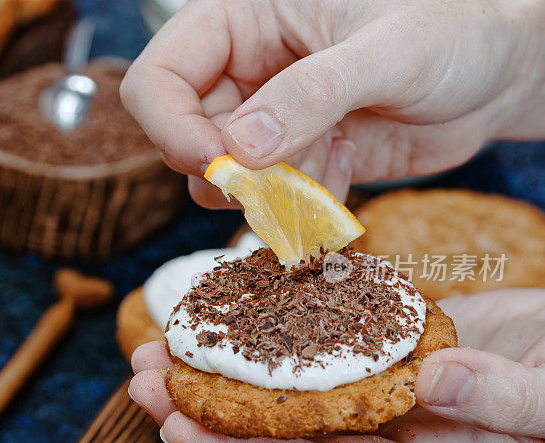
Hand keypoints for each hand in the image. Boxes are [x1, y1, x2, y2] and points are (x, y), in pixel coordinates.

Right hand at [120, 0, 544, 207]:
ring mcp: (269, 118)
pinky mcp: (296, 157)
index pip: (162, 73)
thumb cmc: (454, 30)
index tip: (211, 161)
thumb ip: (312, 93)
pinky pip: (271, 199)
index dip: (170, 122)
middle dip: (227, 169)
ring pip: (225, 176)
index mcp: (245, 18)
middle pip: (185, 134)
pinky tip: (344, 172)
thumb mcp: (388, 50)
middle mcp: (246, 70)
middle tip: (276, 180)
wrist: (498, 75)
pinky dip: (300, 205)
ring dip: (267, 191)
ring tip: (326, 165)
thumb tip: (239, 149)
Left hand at [128, 288, 544, 442]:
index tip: (176, 430)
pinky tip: (224, 315)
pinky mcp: (371, 351)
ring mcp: (370, 394)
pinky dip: (260, 339)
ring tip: (158, 348)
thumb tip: (429, 382)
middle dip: (202, 419)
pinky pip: (303, 352)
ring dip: (216, 378)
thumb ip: (504, 401)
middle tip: (142, 381)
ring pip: (277, 399)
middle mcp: (379, 436)